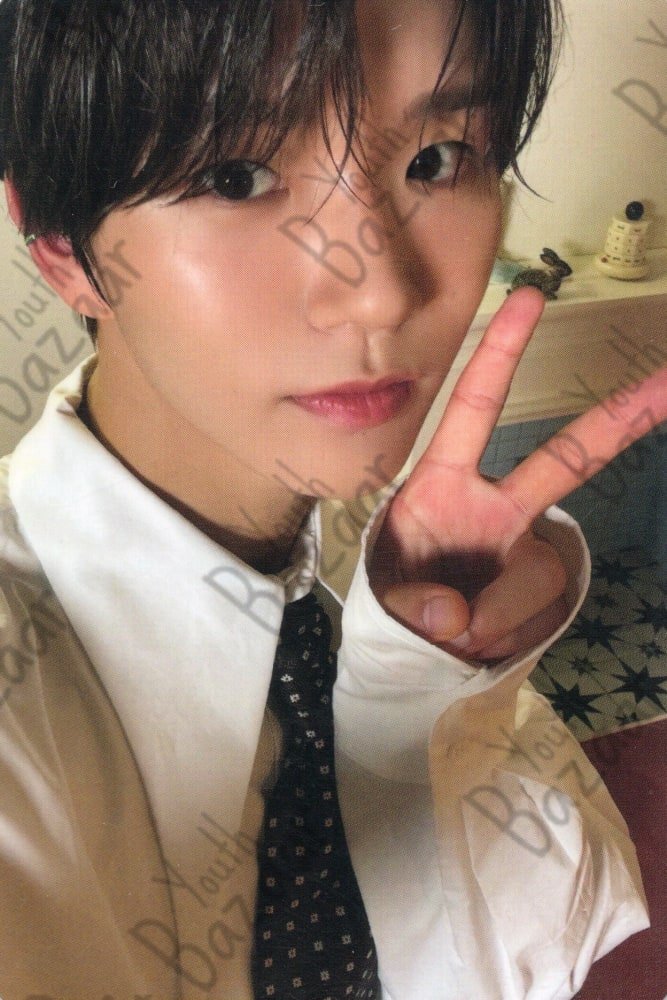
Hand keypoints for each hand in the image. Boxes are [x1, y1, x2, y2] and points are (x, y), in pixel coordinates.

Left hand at [370, 287, 666, 661]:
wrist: (415, 646)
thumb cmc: (395, 594)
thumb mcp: (383, 595)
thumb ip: (410, 604)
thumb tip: (455, 616)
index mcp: (443, 480)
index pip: (474, 407)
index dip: (501, 354)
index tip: (530, 296)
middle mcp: (494, 504)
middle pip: (566, 459)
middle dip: (619, 420)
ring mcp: (525, 547)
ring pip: (538, 574)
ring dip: (491, 616)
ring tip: (448, 634)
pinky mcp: (541, 590)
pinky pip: (536, 614)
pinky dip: (500, 636)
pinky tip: (471, 642)